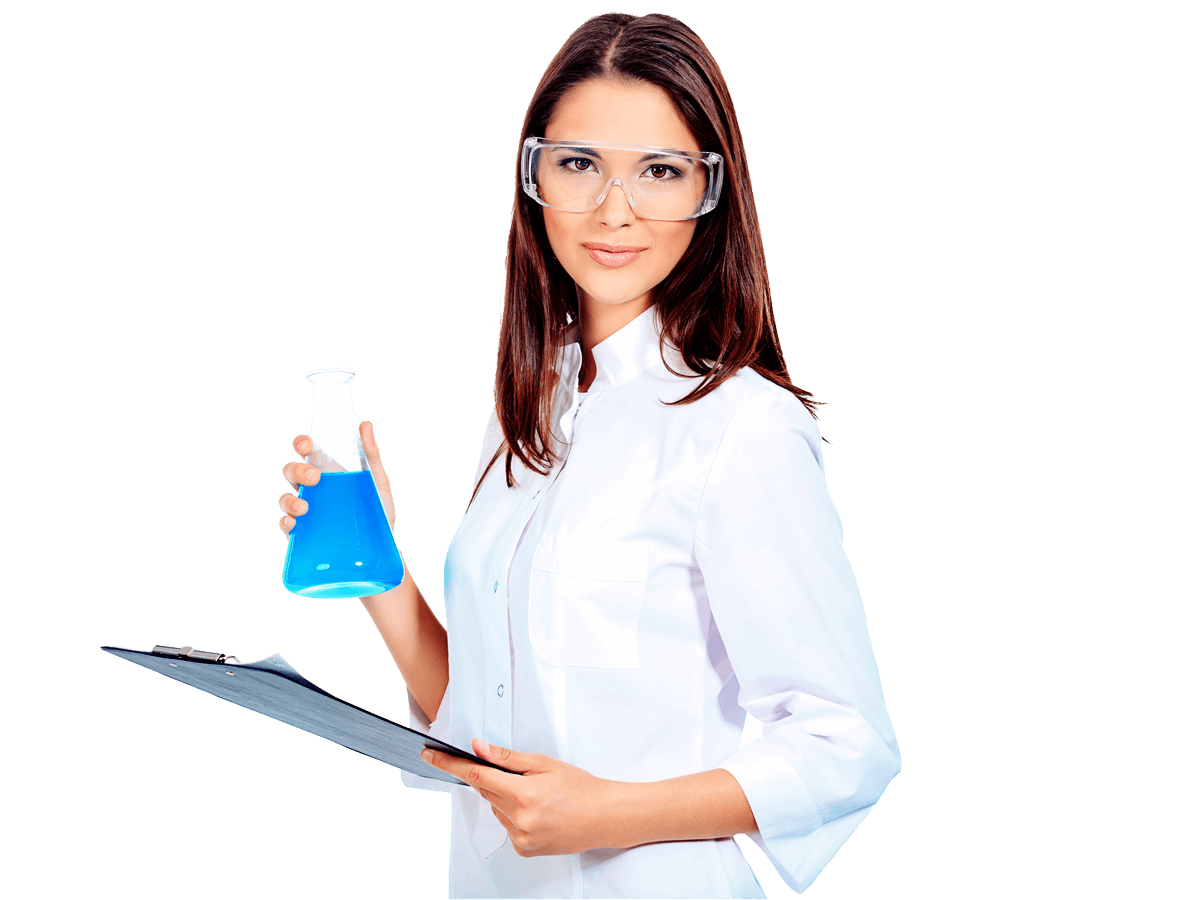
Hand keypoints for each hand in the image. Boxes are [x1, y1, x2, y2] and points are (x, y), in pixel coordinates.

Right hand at [279, 421, 396, 536]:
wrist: (380, 545)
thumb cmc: (376, 509)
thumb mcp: (377, 480)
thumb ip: (371, 454)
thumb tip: (365, 424)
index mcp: (327, 470)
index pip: (306, 450)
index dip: (301, 443)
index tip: (307, 444)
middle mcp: (312, 488)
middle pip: (291, 471)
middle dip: (298, 471)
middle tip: (315, 478)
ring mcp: (306, 509)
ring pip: (285, 498)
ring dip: (290, 500)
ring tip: (304, 507)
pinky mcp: (304, 532)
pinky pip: (286, 525)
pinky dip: (286, 522)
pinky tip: (293, 523)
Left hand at [421, 739, 623, 856]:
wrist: (605, 816)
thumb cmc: (581, 787)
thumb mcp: (544, 764)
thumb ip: (508, 758)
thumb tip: (478, 748)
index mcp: (524, 794)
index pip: (476, 775)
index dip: (449, 764)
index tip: (430, 755)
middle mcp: (519, 820)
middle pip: (485, 791)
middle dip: (491, 778)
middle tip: (516, 774)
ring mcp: (521, 839)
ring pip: (496, 809)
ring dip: (506, 798)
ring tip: (538, 795)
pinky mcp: (524, 850)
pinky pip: (507, 826)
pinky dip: (514, 815)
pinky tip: (538, 812)